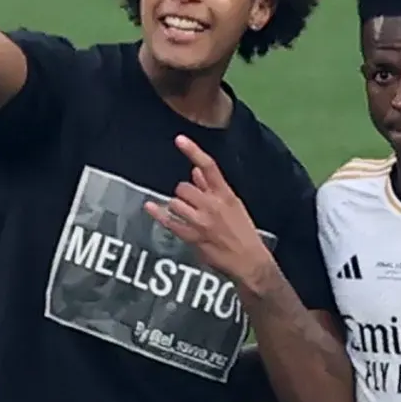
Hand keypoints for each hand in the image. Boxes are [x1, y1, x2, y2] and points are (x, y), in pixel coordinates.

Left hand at [145, 136, 276, 285]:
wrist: (250, 261)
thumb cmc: (243, 233)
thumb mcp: (233, 205)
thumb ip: (212, 188)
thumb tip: (195, 171)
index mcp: (226, 194)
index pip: (209, 167)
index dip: (193, 151)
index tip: (179, 139)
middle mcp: (213, 205)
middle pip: (184, 187)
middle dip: (183, 193)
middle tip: (190, 204)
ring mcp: (202, 221)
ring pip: (175, 202)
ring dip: (176, 206)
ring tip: (185, 215)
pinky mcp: (194, 237)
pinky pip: (170, 221)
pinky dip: (158, 214)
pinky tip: (150, 207)